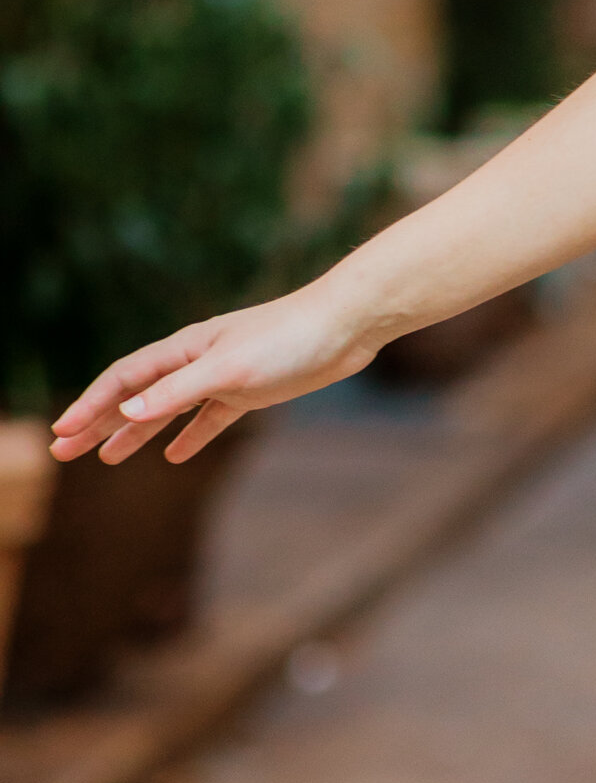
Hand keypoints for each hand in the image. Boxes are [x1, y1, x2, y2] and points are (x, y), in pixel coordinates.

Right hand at [48, 280, 383, 469]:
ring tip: (106, 458)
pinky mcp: (250, 390)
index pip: (124, 379)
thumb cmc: (288, 337)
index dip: (90, 405)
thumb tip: (126, 411)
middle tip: (64, 452)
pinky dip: (188, 436)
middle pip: (138, 395)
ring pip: (168, 409)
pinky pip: (208, 418)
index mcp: (185, 348)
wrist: (347, 324)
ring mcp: (223, 375)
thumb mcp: (228, 368)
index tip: (61, 434)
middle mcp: (198, 360)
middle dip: (100, 421)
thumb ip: (178, 391)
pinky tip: (173, 456)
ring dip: (135, 432)